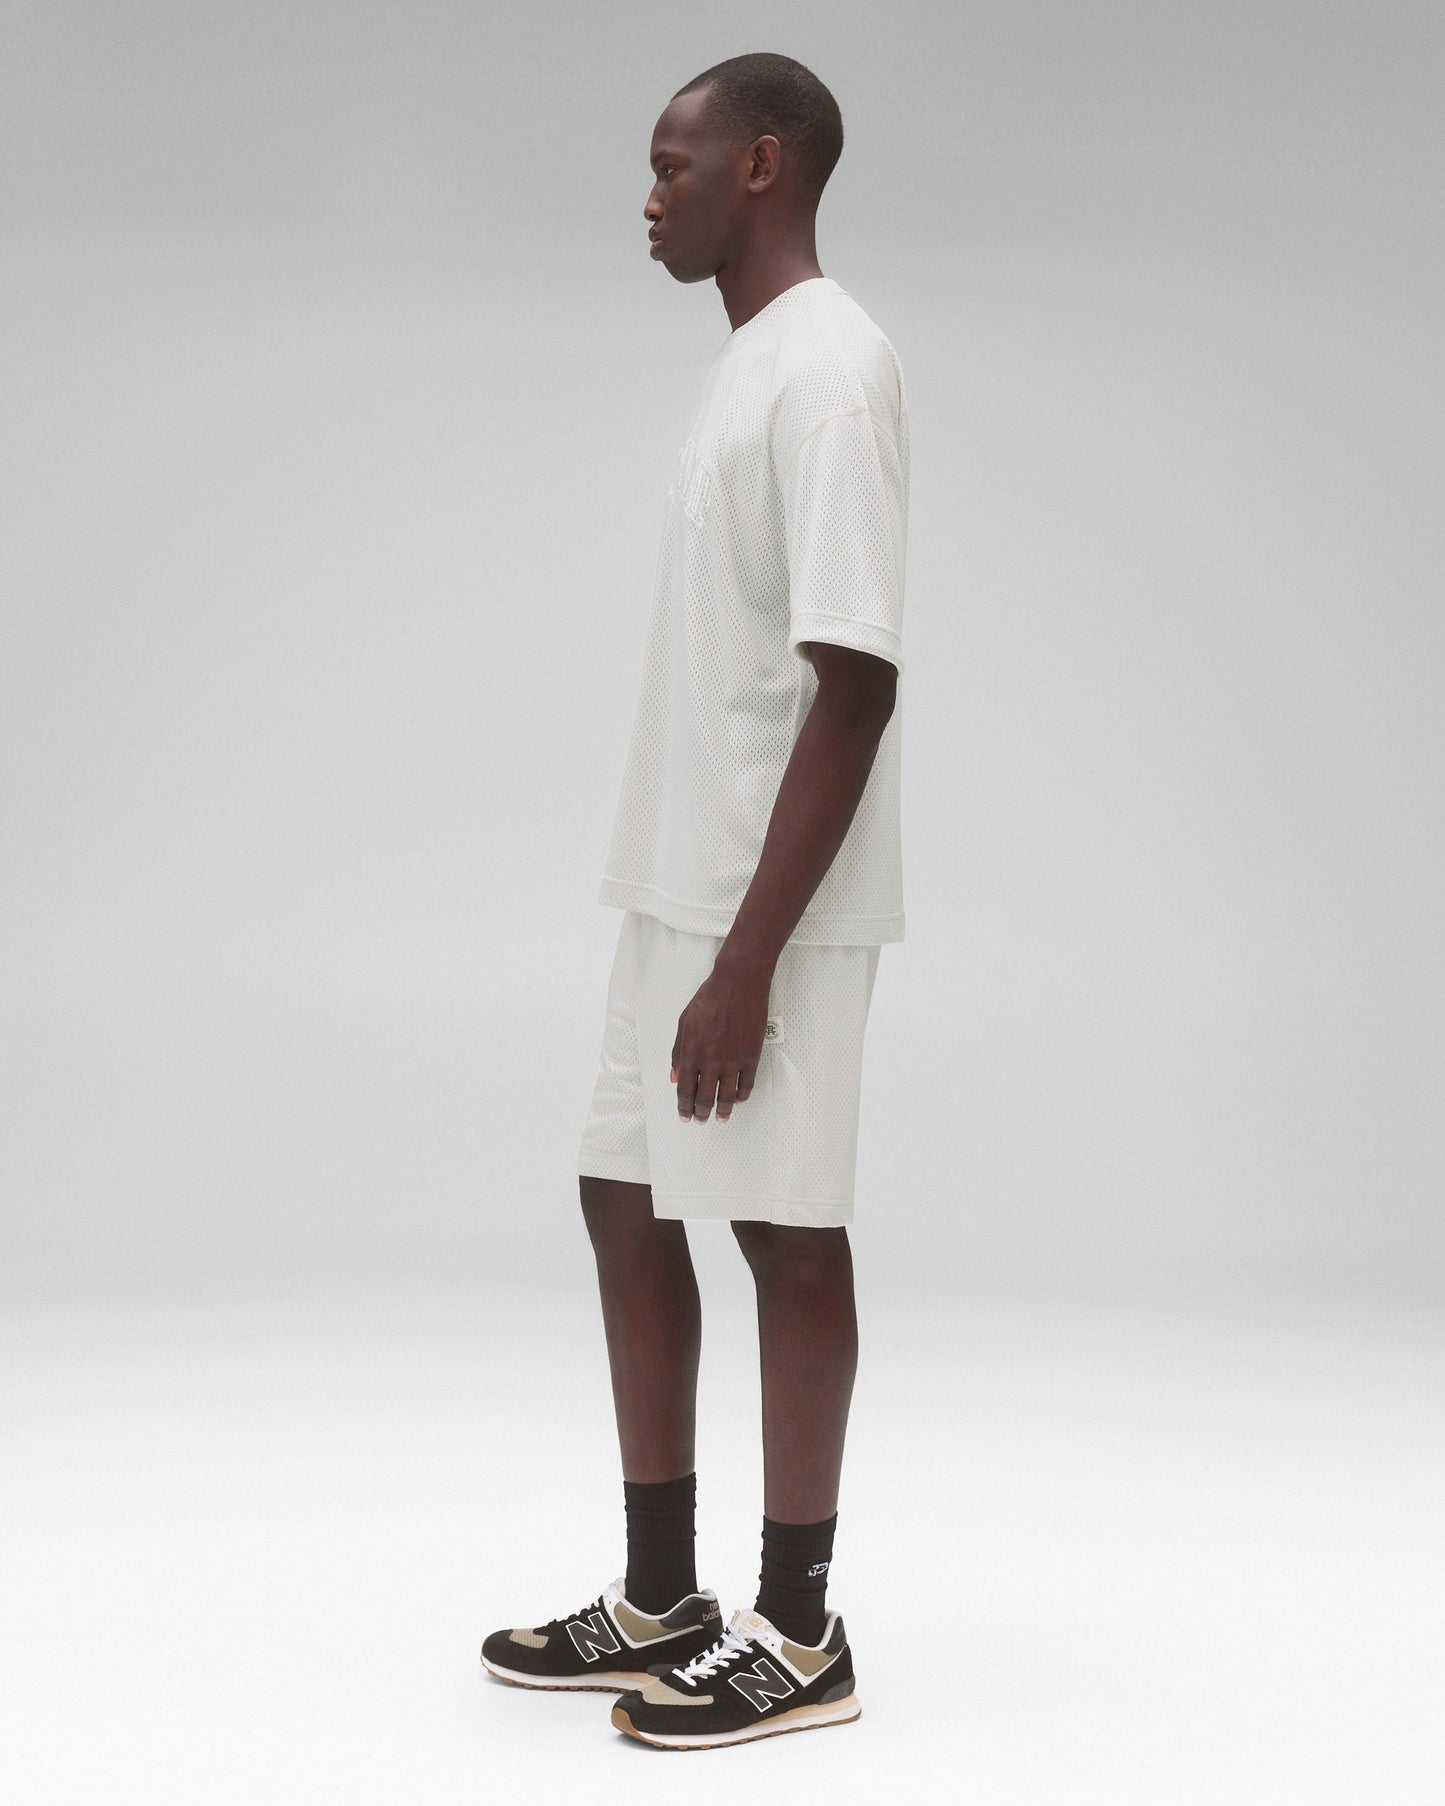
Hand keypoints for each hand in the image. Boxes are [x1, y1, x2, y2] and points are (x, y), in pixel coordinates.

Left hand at [670, 959, 771, 1121]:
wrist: (738, 985)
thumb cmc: (709, 999)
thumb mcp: (684, 1023)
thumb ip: (678, 1052)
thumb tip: (675, 1077)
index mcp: (691, 1053)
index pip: (685, 1090)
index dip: (684, 1108)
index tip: (685, 1116)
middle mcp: (711, 1060)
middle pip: (705, 1098)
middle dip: (701, 1114)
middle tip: (701, 1120)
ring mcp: (733, 1060)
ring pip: (728, 1097)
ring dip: (723, 1111)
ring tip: (721, 1117)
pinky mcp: (751, 1056)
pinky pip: (747, 1085)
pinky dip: (742, 1096)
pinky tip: (738, 1100)